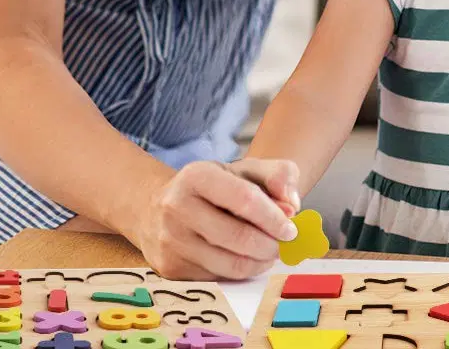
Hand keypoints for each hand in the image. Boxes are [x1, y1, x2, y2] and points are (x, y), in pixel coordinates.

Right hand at [134, 157, 299, 279]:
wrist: (156, 207)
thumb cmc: (212, 188)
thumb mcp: (243, 169)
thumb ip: (277, 175)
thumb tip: (292, 205)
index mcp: (197, 176)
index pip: (245, 199)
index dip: (273, 217)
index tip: (291, 228)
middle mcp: (177, 208)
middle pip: (238, 237)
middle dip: (270, 244)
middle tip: (284, 244)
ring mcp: (171, 241)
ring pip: (230, 264)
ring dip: (259, 262)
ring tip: (269, 252)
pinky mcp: (170, 269)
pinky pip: (217, 278)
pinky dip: (240, 272)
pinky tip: (247, 259)